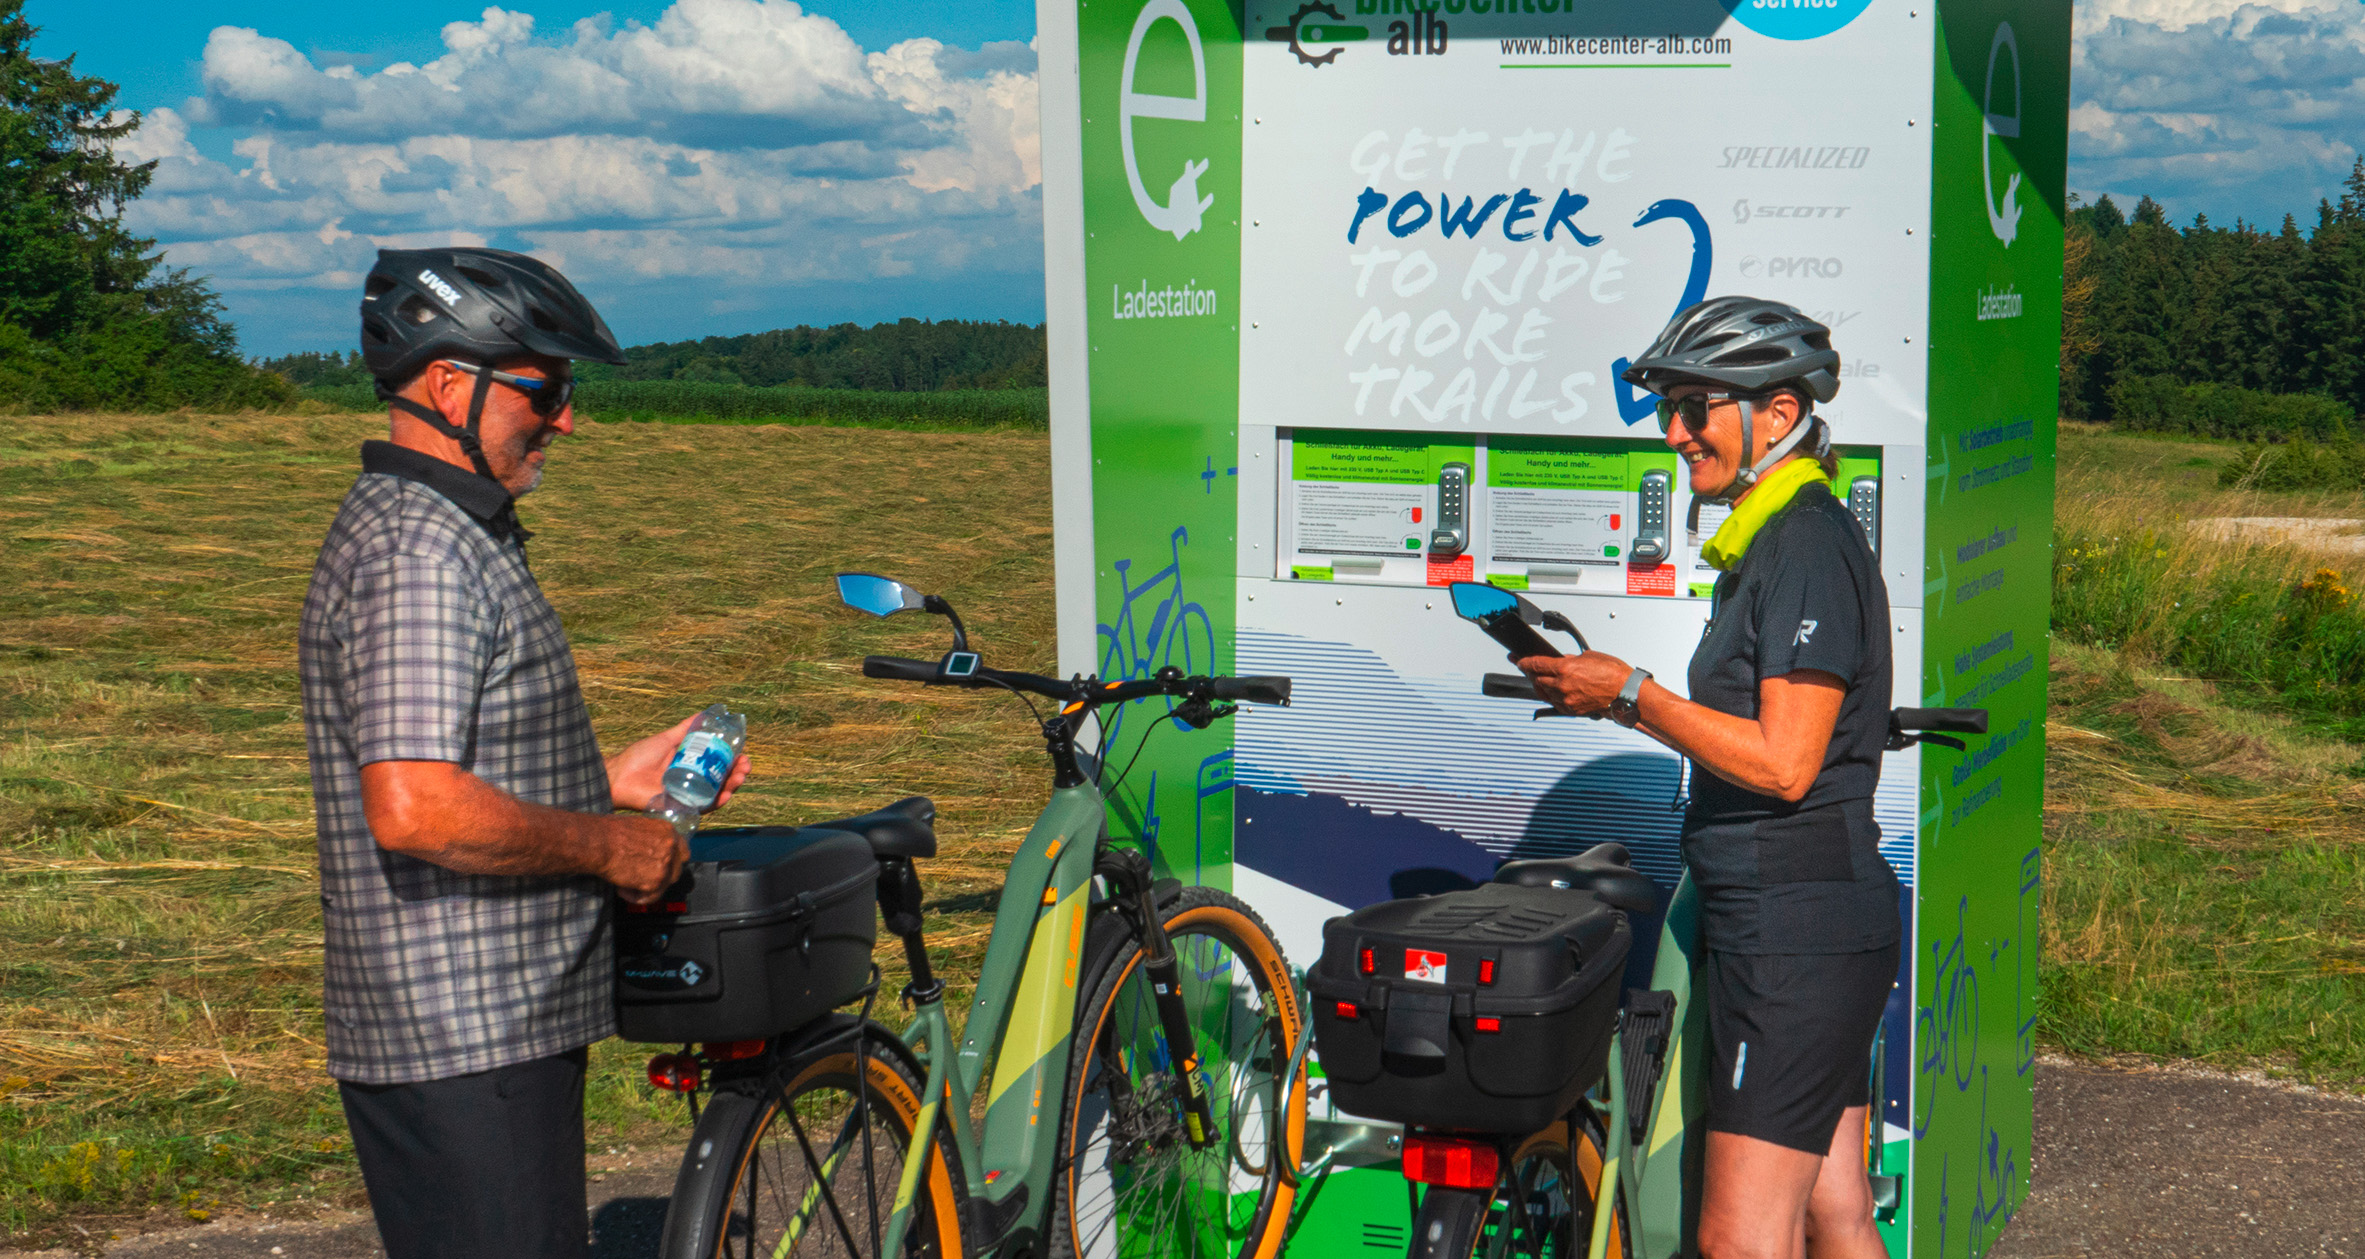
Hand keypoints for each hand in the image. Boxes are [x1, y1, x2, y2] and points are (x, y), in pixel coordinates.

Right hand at [606, 815, 690, 904]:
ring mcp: (665, 865)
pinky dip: (636, 897)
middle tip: (642, 879)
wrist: (599, 843)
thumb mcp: (640, 827)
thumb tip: (652, 853)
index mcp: (668, 832)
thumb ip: (653, 840)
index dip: (672, 863)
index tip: (663, 869)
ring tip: (625, 885)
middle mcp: (671, 848)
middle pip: (675, 871)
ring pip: (663, 886)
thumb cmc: (610, 833)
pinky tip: (622, 889)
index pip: (682, 852)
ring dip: (646, 888)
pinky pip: (650, 897)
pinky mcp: (655, 882)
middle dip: (660, 878)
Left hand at [608, 712, 752, 812]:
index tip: (743, 754)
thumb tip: (704, 713)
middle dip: (737, 773)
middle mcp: (692, 780)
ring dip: (733, 786)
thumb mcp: (666, 739)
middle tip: (745, 766)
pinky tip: (726, 794)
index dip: (732, 760)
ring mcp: (689, 794)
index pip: (717, 763)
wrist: (619, 776)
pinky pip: (704, 807)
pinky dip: (717, 802)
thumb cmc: (639, 757)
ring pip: (717, 793)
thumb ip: (684, 729)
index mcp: (690, 765)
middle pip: (721, 779)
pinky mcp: (683, 807)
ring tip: (740, 776)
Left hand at [1516, 652, 1635, 717]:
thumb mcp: (1589, 656)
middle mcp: (1563, 685)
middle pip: (1537, 680)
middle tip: (1528, 669)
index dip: (1524, 662)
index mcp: (1565, 669)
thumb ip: (1571, 659)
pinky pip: (1555, 704)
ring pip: (1545, 693)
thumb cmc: (1614, 674)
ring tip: (1543, 680)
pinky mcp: (1573, 710)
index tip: (1518, 661)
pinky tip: (1555, 692)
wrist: (1626, 693)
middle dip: (1531, 673)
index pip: (1536, 664)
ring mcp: (1567, 700)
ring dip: (1542, 686)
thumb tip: (1562, 661)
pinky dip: (1553, 697)